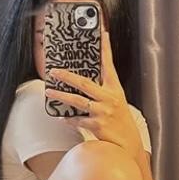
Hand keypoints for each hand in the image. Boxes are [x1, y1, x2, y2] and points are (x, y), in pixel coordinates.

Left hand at [46, 26, 142, 160]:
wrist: (128, 145)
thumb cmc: (120, 121)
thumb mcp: (115, 102)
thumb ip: (102, 91)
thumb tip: (81, 81)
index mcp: (115, 89)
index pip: (109, 65)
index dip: (106, 49)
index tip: (102, 34)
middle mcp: (109, 99)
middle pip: (85, 83)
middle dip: (67, 76)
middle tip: (54, 71)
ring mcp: (103, 112)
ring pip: (78, 101)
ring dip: (61, 96)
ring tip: (49, 92)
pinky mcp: (97, 126)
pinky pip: (78, 120)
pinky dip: (69, 118)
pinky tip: (61, 116)